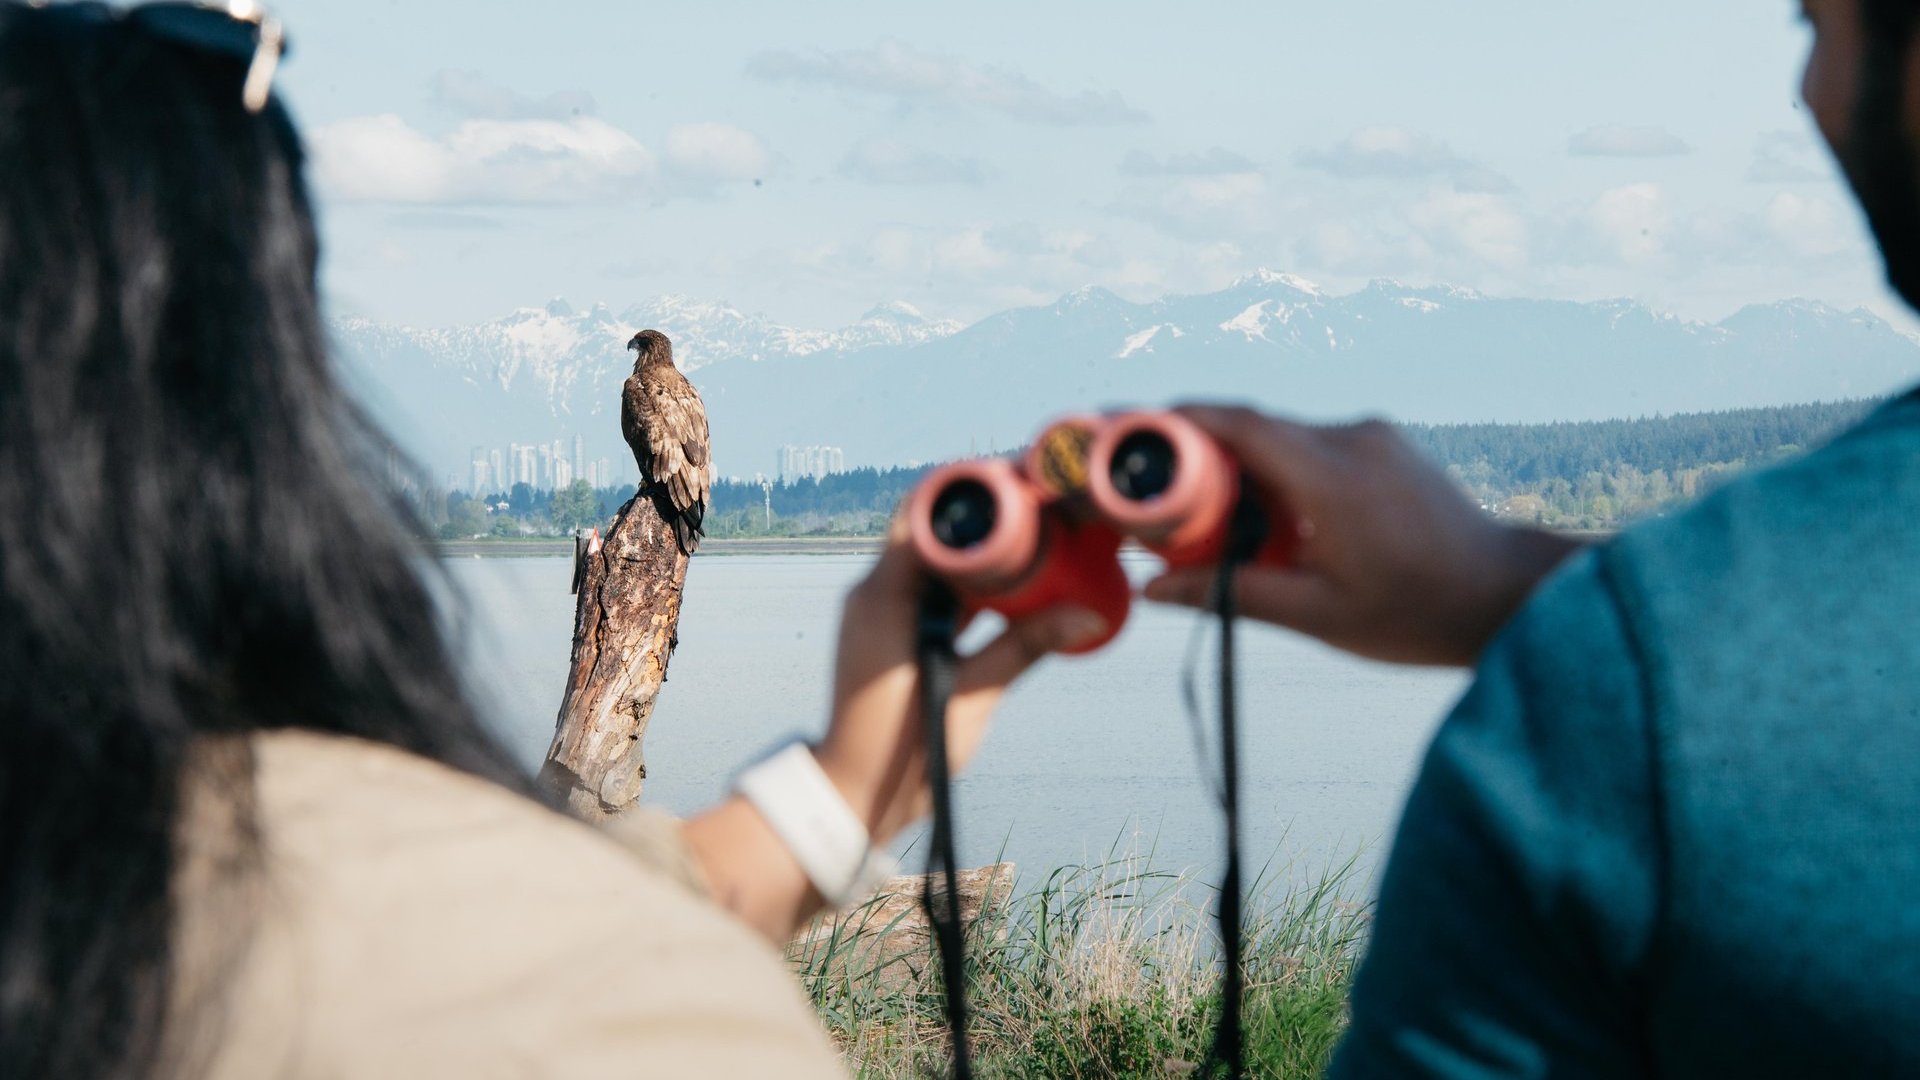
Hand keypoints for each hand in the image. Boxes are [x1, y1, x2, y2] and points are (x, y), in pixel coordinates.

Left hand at [814, 517, 1108, 843]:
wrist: (856, 794)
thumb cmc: (904, 749)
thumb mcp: (972, 693)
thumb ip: (1026, 647)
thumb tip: (1088, 615)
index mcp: (884, 595)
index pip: (924, 514)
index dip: (972, 491)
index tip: (1021, 478)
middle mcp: (874, 593)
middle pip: (930, 531)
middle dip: (983, 517)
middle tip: (1039, 504)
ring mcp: (879, 612)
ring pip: (932, 560)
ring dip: (977, 550)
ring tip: (1035, 534)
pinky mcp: (890, 633)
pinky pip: (931, 592)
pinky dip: (967, 584)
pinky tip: (1011, 583)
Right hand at [1143, 405, 1582, 666]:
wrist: (1510, 595)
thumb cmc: (1419, 613)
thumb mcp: (1317, 615)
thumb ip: (1230, 595)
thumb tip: (1153, 589)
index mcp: (1333, 476)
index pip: (1238, 423)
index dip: (1173, 420)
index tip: (1121, 426)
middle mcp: (1352, 438)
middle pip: (1250, 427)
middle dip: (1190, 450)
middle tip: (1141, 483)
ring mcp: (1371, 436)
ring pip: (1278, 437)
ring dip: (1234, 466)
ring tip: (1200, 515)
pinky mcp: (1382, 445)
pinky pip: (1308, 446)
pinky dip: (1271, 471)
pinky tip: (1258, 516)